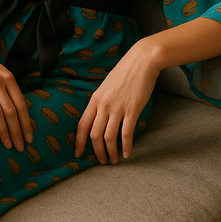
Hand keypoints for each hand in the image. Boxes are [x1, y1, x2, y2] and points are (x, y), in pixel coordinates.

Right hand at [0, 44, 32, 152]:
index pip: (21, 105)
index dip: (26, 123)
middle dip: (16, 131)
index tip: (29, 137)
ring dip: (3, 130)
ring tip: (7, 144)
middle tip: (20, 147)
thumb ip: (10, 90)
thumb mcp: (2, 73)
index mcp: (9, 78)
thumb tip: (20, 112)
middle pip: (10, 111)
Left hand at [74, 38, 158, 164]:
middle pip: (94, 135)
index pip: (82, 124)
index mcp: (95, 98)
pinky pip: (126, 133)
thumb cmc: (125, 72)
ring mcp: (118, 107)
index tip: (78, 153)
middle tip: (101, 161)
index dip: (79, 141)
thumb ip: (101, 101)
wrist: (141, 61)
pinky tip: (127, 153)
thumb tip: (98, 117)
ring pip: (109, 137)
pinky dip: (126, 146)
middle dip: (96, 152)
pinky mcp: (132, 110)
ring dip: (110, 152)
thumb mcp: (106, 85)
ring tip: (114, 159)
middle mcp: (103, 104)